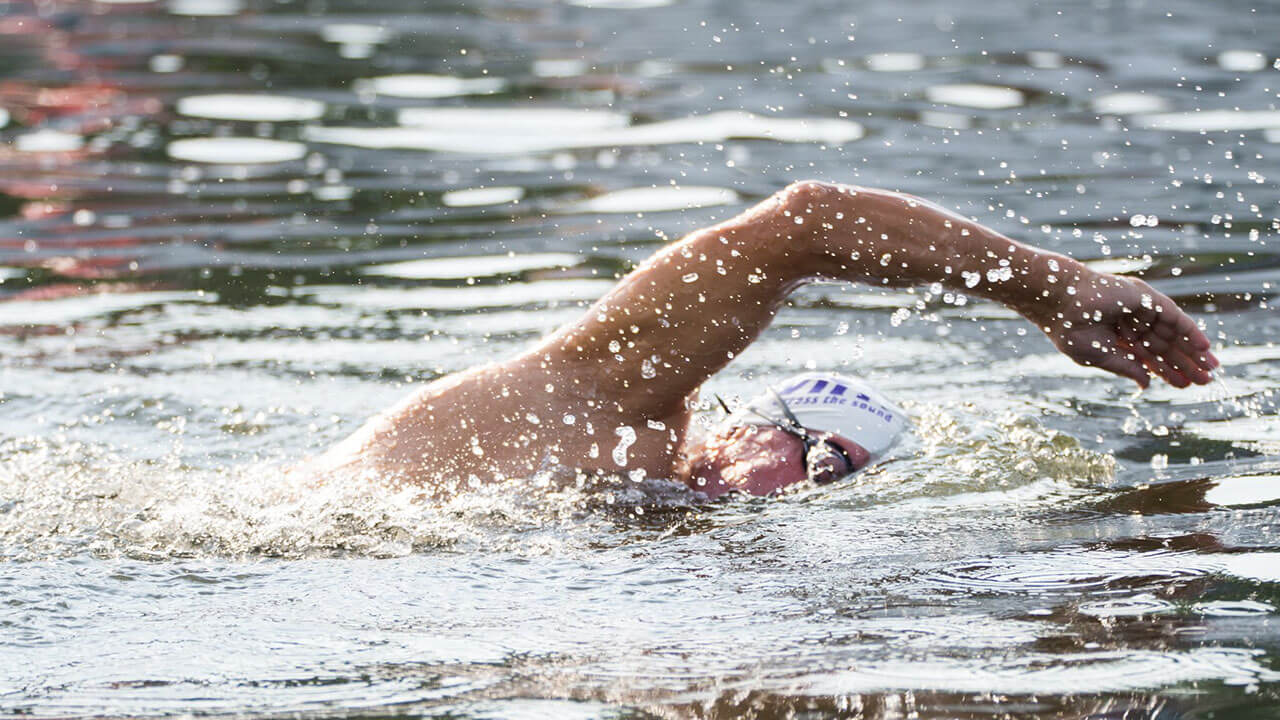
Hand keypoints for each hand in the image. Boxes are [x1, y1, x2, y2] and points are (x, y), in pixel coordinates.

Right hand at [1028, 269, 1218, 388]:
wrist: (1060, 303)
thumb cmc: (1070, 330)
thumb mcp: (1100, 357)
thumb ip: (1126, 367)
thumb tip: (1147, 383)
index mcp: (1116, 338)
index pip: (1147, 357)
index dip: (1165, 371)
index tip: (1183, 385)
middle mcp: (1130, 323)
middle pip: (1164, 346)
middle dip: (1184, 363)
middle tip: (1204, 380)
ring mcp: (1139, 310)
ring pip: (1172, 334)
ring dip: (1191, 351)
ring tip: (1210, 368)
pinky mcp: (1146, 298)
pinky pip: (1174, 317)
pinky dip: (1190, 331)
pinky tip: (1204, 347)